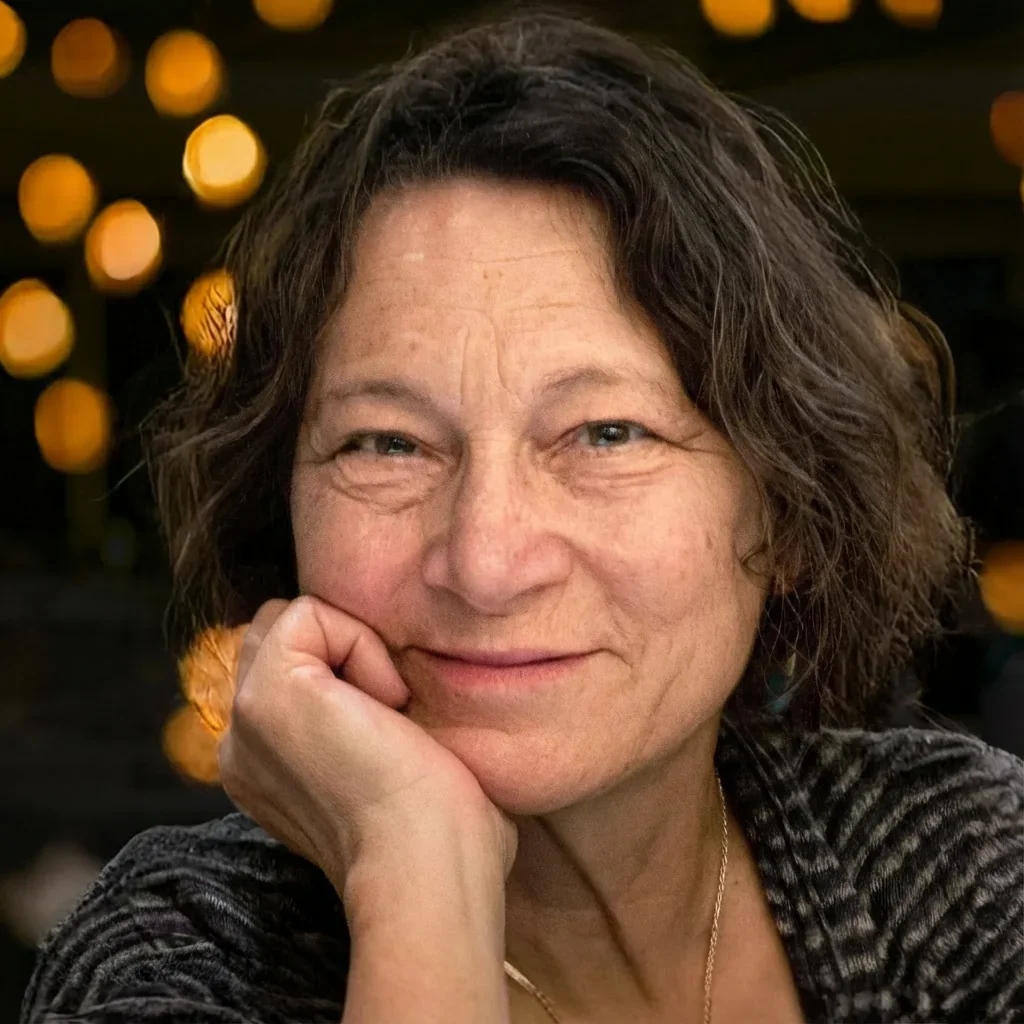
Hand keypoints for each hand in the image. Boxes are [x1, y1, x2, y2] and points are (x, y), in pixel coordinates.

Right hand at [217, 596, 518, 894]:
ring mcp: (245, 717)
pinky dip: (360, 642)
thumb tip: (389, 684)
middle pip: (280, 634)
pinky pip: (307, 612)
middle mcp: (242, 741)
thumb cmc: (437, 828)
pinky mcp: (266, 692)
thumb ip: (361, 718)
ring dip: (352, 645)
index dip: (348, 666)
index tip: (389, 728)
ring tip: (385, 708)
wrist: (428, 864)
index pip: (290, 664)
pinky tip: (385, 704)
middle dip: (342, 649)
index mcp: (265, 763)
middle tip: (388, 713)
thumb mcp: (387, 764)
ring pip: (290, 619)